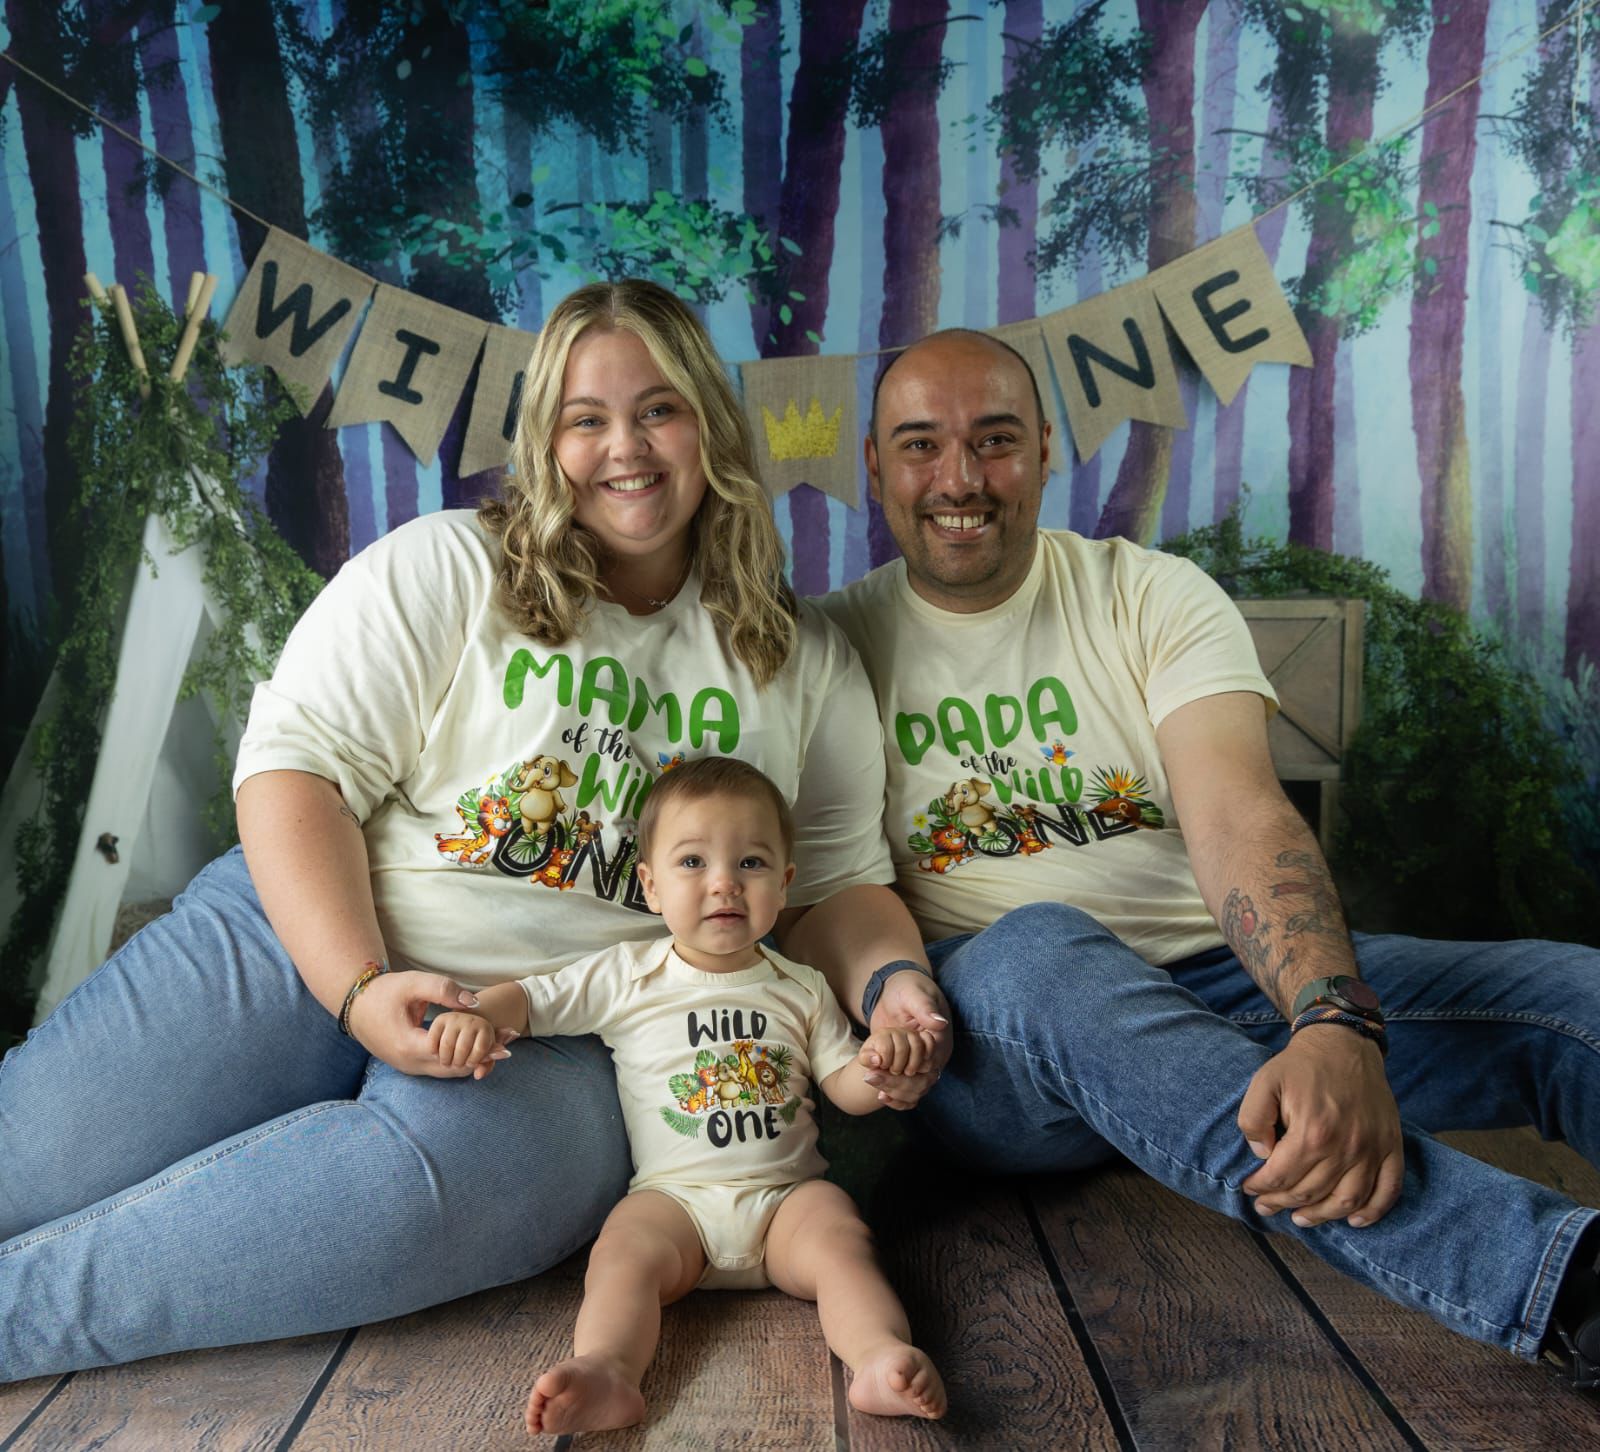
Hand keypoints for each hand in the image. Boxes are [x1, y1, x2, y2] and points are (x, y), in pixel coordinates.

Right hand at [346, 969, 513, 1077]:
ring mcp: (410, 1067)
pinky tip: (480, 1048)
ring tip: (503, 1045)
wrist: (356, 1005)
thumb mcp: (413, 983)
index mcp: (409, 1045)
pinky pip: (441, 1068)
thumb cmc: (384, 991)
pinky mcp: (411, 1064)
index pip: (454, 1053)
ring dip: (475, 1059)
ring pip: (449, 1071)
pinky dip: (462, 1059)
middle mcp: (410, 1063)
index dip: (482, 1046)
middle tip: (511, 1041)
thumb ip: (443, 990)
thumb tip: (474, 1003)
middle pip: (456, 1067)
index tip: (505, 1035)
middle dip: (485, 1055)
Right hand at [428, 1010, 513, 1077]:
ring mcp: (454, 1018)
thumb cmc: (474, 1046)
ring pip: (446, 1045)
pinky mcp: (440, 1019)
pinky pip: (433, 1041)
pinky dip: (433, 1052)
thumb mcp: (482, 1056)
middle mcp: (471, 1020)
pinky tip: (437, 1054)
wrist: (461, 1029)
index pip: (480, 1049)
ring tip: (447, 1062)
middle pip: (462, 1048)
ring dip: (445, 1060)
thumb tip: (494, 1062)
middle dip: (458, 1063)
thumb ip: (488, 1062)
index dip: (473, 1062)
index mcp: (485, 1028)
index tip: (470, 1064)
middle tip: (456, 1065)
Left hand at [864, 968, 952, 1108]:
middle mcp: (933, 1052)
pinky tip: (881, 1095)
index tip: (892, 1070)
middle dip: (899, 1083)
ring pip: (915, 1086)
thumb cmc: (906, 987)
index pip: (931, 1061)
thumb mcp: (914, 994)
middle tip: (874, 1078)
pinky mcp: (907, 1063)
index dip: (912, 1068)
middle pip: (923, 1078)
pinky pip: (907, 1086)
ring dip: (895, 1090)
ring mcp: (920, 1059)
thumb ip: (925, 1009)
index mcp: (940, 1036)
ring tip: (874, 1086)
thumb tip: (940, 1023)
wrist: (892, 988)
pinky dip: (895, 1093)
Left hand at [1238, 1026, 1402, 1227]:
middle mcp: (1346, 1146)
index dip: (1261, 1188)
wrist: (1344, 1044)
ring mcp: (1373, 1148)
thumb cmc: (1300, 1066)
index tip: (1250, 1189)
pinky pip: (1388, 1190)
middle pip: (1311, 1192)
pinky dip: (1374, 1212)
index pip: (1282, 1177)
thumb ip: (1252, 1119)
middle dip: (1282, 1204)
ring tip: (1300, 1218)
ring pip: (1348, 1201)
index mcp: (1312, 1131)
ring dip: (1322, 1216)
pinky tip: (1355, 1221)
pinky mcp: (1391, 1145)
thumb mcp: (1263, 1081)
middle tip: (1266, 1206)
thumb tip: (1262, 1155)